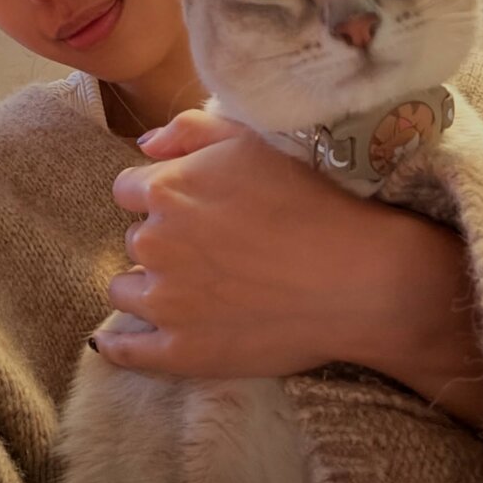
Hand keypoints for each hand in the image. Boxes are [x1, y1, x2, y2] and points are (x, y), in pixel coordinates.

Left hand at [94, 110, 418, 379]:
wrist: (358, 277)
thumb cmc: (311, 198)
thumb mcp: (250, 140)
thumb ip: (188, 131)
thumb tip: (145, 146)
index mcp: (166, 190)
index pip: (129, 189)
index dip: (159, 195)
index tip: (190, 206)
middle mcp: (154, 243)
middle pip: (135, 238)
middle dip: (164, 239)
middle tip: (211, 247)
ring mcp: (164, 302)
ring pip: (126, 289)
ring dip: (149, 285)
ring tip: (192, 289)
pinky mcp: (179, 351)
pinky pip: (126, 350)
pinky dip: (123, 344)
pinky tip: (125, 342)